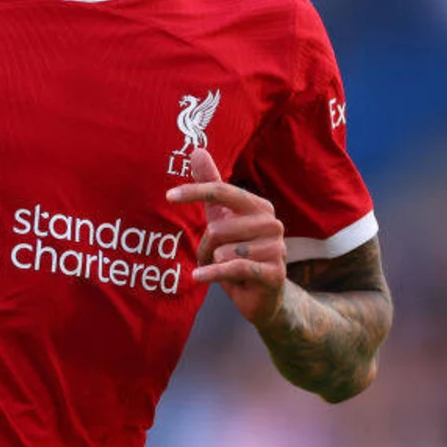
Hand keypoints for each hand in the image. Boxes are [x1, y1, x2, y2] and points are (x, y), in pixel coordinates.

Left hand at [166, 148, 287, 327]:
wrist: (264, 296)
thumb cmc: (239, 252)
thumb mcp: (222, 217)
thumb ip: (211, 185)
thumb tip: (197, 150)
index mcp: (259, 206)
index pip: (223, 191)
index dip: (195, 191)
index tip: (169, 196)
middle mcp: (272, 223)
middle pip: (217, 227)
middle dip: (204, 246)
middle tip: (209, 257)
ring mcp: (276, 248)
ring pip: (222, 251)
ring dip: (212, 263)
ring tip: (222, 269)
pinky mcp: (273, 273)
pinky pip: (233, 268)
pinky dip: (211, 274)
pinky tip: (198, 277)